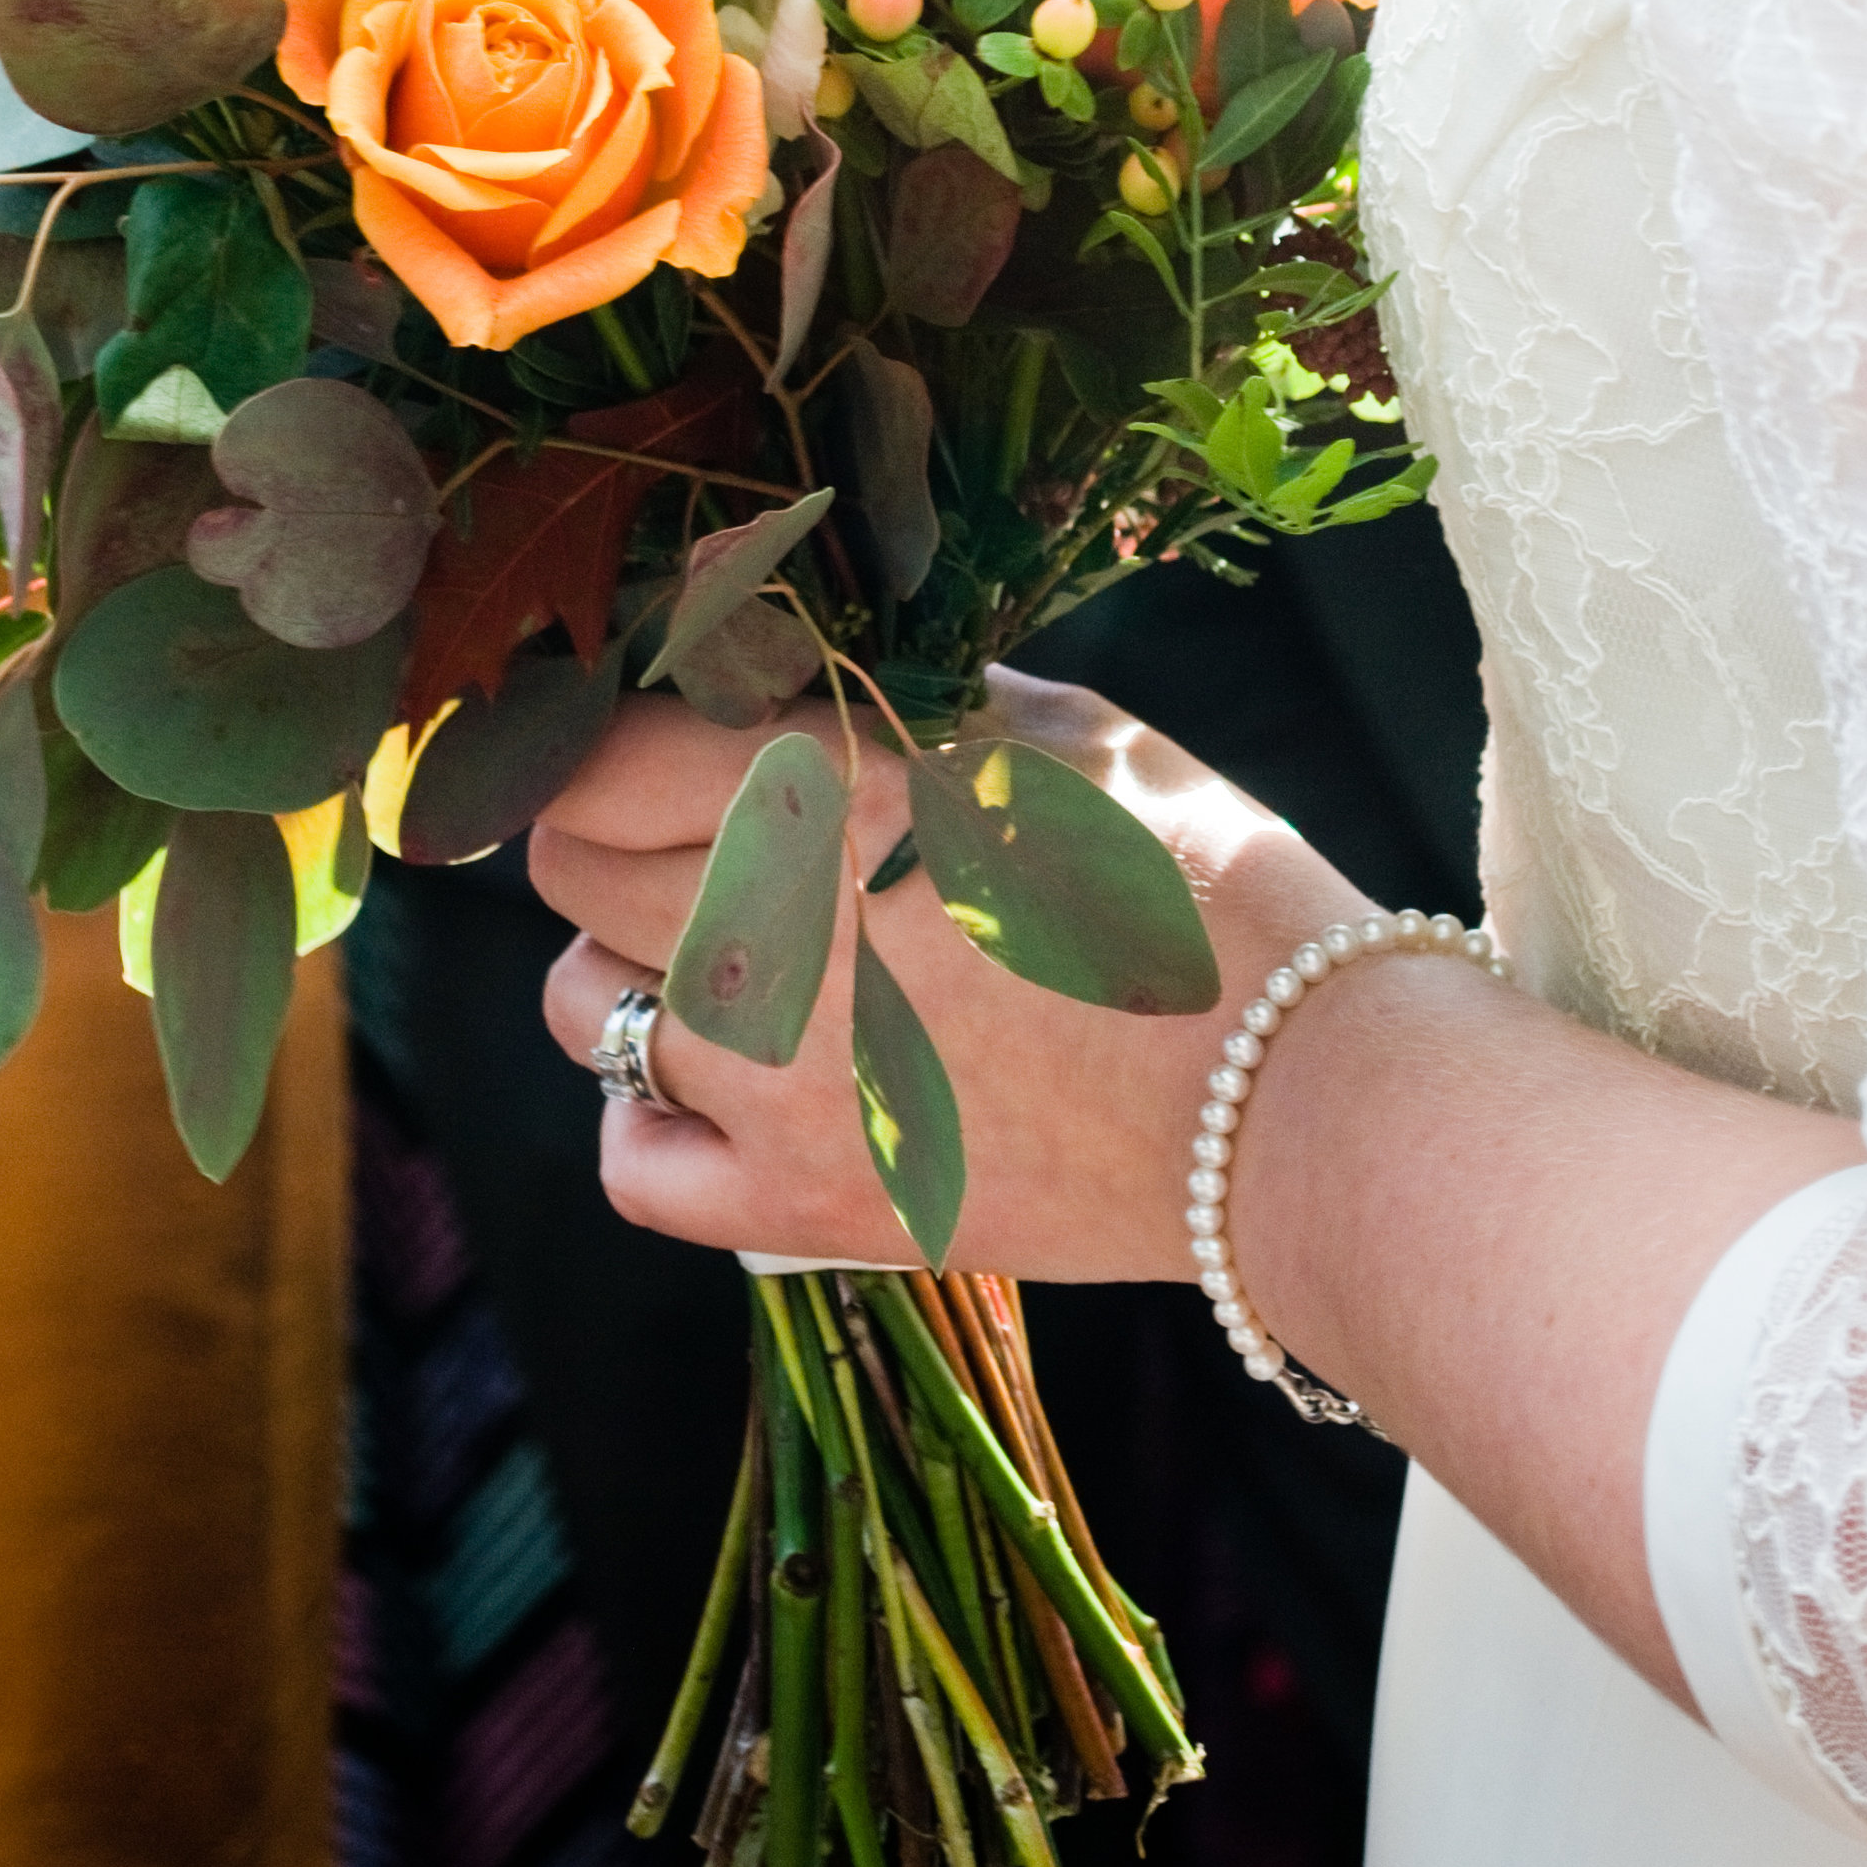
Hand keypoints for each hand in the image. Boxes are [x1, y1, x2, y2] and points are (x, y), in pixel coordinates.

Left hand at [532, 665, 1366, 1283]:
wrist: (1298, 1098)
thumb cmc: (1202, 884)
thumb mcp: (1063, 728)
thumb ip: (908, 693)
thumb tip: (811, 663)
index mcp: (834, 778)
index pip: (598, 747)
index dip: (608, 734)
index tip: (640, 738)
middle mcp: (772, 916)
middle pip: (569, 861)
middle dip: (617, 834)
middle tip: (698, 837)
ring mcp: (776, 1072)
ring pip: (580, 999)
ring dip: (631, 964)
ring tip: (734, 956)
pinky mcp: (803, 1203)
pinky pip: (632, 1159)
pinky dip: (654, 1117)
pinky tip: (724, 1085)